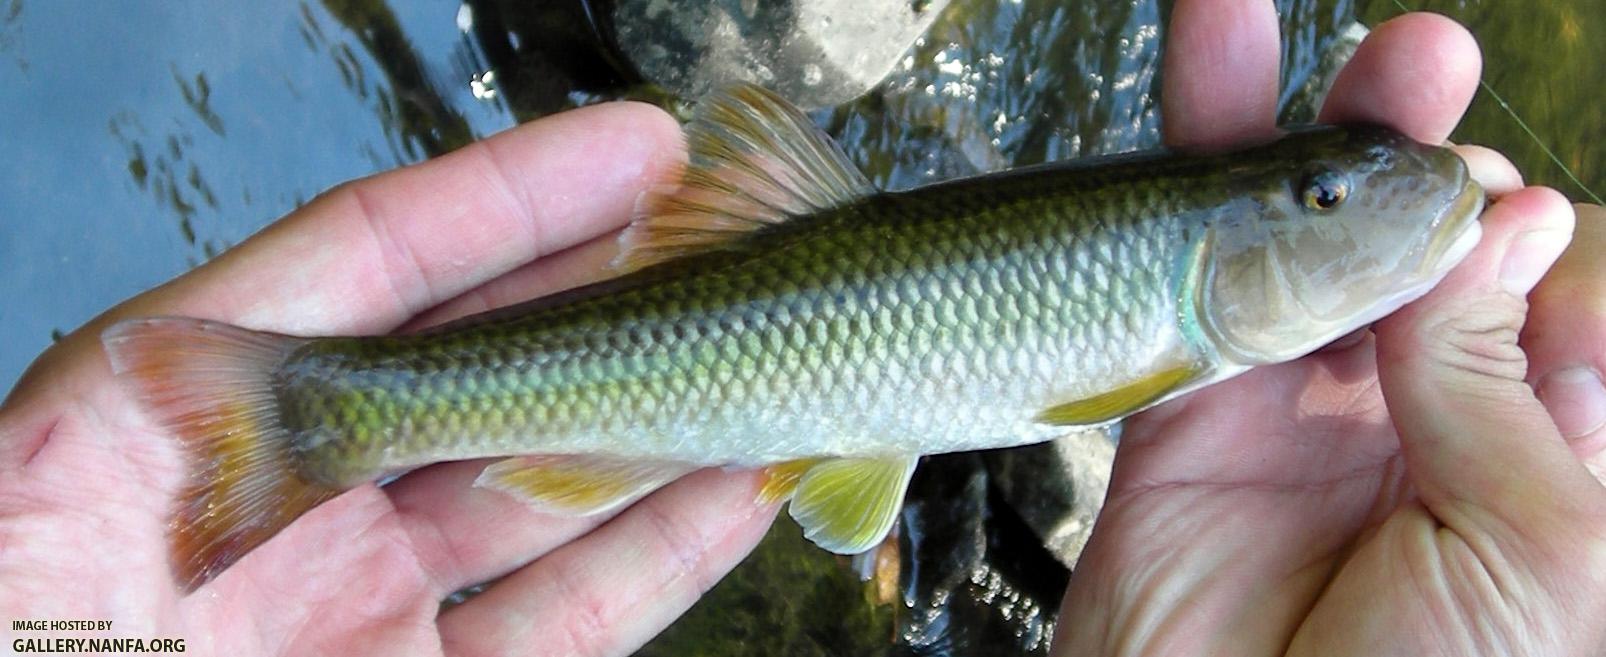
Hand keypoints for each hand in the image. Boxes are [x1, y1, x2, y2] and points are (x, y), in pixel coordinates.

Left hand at [0, 104, 776, 654]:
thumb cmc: (24, 628)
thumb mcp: (83, 488)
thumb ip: (218, 398)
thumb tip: (312, 323)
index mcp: (179, 409)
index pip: (374, 263)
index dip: (510, 197)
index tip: (633, 150)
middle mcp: (284, 496)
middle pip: (477, 361)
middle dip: (605, 293)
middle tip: (715, 240)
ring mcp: (358, 602)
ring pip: (538, 489)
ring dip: (651, 425)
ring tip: (753, 358)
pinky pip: (563, 615)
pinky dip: (652, 552)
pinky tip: (729, 491)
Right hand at [1055, 2, 1605, 654]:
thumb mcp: (1543, 545)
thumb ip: (1503, 375)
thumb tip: (1497, 220)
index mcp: (1550, 460)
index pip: (1556, 299)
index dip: (1527, 238)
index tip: (1502, 220)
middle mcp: (1426, 426)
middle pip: (1424, 256)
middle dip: (1422, 161)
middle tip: (1416, 64)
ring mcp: (1301, 418)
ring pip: (1301, 251)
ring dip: (1305, 143)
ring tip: (1333, 50)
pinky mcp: (1187, 421)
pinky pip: (1189, 294)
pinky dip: (1190, 204)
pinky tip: (1215, 107)